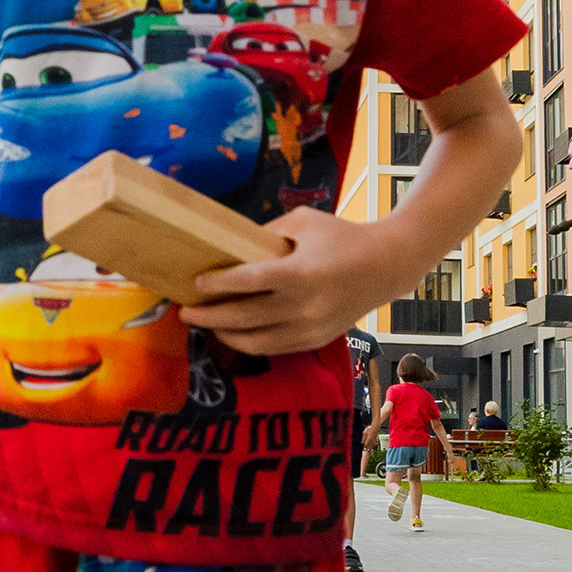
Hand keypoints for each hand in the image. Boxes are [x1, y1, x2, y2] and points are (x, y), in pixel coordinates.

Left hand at [183, 209, 401, 359]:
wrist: (386, 266)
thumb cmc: (342, 237)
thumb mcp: (304, 222)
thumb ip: (266, 233)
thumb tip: (231, 246)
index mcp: (300, 273)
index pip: (248, 282)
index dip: (218, 284)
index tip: (196, 282)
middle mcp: (304, 306)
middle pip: (244, 317)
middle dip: (209, 316)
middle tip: (185, 311)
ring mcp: (311, 328)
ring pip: (256, 341)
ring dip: (224, 334)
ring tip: (205, 324)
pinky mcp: (316, 340)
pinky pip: (274, 348)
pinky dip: (249, 343)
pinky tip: (233, 333)